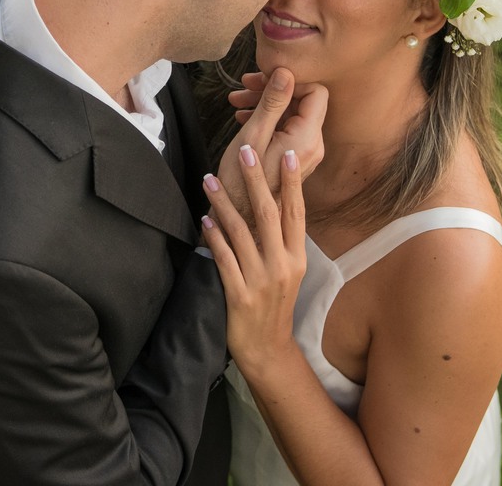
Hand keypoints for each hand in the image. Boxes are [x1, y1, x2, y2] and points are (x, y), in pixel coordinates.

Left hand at [201, 145, 306, 373]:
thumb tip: (271, 203)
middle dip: (256, 180)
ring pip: (241, 232)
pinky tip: (204, 218)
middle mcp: (281, 266)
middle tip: (246, 152)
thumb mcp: (288, 272)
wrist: (268, 349)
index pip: (296, 213)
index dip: (292, 183)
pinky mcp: (239, 295)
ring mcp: (260, 280)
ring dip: (224, 202)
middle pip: (268, 214)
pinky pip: (224, 258)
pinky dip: (213, 236)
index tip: (289, 154)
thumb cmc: (274, 305)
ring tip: (211, 179)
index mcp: (297, 258)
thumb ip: (281, 242)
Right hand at [213, 68, 327, 227]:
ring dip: (267, 103)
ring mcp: (308, 152)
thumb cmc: (241, 181)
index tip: (260, 81)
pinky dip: (269, 117)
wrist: (242, 217)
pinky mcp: (298, 156)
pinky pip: (289, 127)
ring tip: (237, 103)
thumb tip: (286, 72)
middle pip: (305, 100)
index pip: (315, 91)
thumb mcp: (252, 136)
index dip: (289, 80)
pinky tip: (245, 117)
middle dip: (274, 90)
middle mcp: (314, 145)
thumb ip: (272, 102)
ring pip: (294, 112)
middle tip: (243, 88)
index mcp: (307, 138)